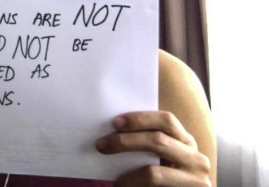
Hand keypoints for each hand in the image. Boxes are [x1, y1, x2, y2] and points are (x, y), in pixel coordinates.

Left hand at [96, 111, 211, 185]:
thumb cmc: (165, 179)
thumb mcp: (161, 159)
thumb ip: (147, 145)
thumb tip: (111, 133)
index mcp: (186, 141)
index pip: (166, 120)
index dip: (140, 118)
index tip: (115, 122)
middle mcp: (196, 158)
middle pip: (158, 140)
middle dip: (125, 141)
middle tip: (101, 145)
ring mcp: (196, 180)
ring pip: (153, 172)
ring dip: (127, 174)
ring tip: (111, 177)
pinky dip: (133, 186)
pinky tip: (121, 185)